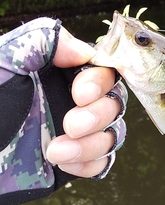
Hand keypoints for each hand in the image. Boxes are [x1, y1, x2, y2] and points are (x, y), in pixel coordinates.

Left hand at [46, 27, 121, 177]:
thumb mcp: (2, 63)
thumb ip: (41, 42)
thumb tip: (85, 50)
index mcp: (57, 72)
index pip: (101, 69)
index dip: (99, 81)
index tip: (79, 92)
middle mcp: (71, 101)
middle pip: (114, 102)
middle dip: (99, 114)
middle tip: (70, 124)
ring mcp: (74, 132)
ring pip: (112, 134)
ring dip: (93, 143)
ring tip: (54, 151)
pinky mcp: (71, 161)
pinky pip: (100, 162)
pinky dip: (90, 162)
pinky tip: (62, 161)